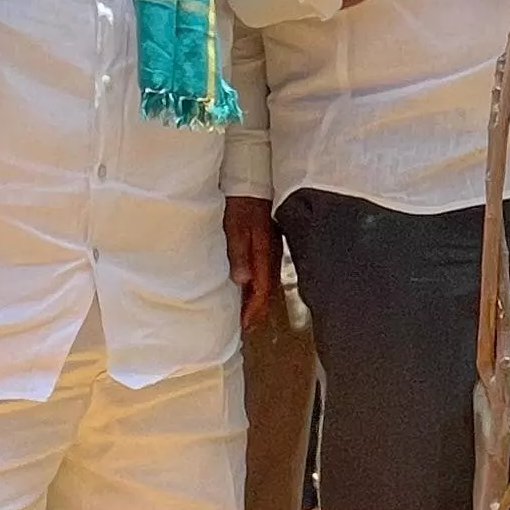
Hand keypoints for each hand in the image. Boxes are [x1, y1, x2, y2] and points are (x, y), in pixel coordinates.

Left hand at [224, 194, 279, 316]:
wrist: (252, 180)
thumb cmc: (240, 203)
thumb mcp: (235, 227)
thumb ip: (239, 253)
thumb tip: (243, 281)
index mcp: (264, 253)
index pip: (261, 290)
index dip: (253, 310)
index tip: (244, 326)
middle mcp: (272, 254)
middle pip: (268, 290)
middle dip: (258, 311)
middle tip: (247, 328)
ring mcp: (273, 249)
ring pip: (269, 283)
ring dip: (259, 300)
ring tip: (250, 315)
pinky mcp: (271, 243)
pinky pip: (268, 272)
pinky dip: (261, 286)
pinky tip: (253, 289)